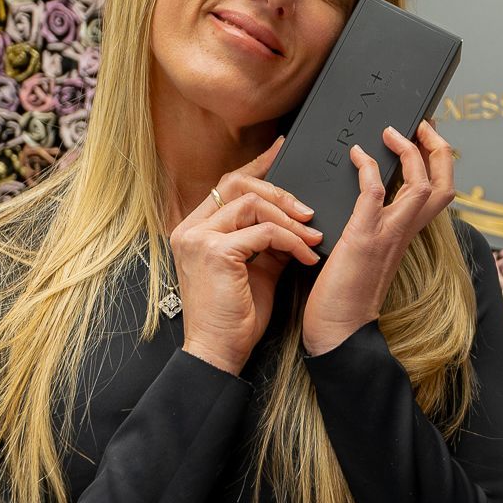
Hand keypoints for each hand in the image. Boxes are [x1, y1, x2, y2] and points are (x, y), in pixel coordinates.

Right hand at [170, 140, 322, 375]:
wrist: (219, 352)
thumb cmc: (236, 318)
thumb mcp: (257, 270)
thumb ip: (269, 241)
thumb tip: (296, 221)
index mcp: (196, 230)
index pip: (227, 184)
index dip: (257, 165)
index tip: (283, 150)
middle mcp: (191, 229)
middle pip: (238, 184)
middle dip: (280, 192)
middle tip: (309, 212)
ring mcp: (199, 239)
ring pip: (252, 203)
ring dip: (290, 220)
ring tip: (312, 239)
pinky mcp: (215, 253)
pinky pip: (263, 232)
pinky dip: (290, 241)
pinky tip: (305, 258)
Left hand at [302, 120, 455, 356]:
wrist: (339, 331)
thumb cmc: (346, 296)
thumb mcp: (368, 253)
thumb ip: (375, 227)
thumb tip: (367, 198)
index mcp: (408, 235)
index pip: (440, 193)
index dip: (440, 161)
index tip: (428, 136)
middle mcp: (406, 233)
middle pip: (445, 184)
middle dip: (439, 148)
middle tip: (424, 124)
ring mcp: (388, 235)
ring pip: (421, 185)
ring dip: (410, 152)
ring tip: (392, 132)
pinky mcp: (364, 239)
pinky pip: (374, 194)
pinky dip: (368, 169)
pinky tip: (357, 155)